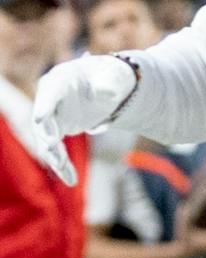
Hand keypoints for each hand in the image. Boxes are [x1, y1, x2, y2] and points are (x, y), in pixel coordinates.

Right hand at [30, 54, 138, 185]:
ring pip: (47, 139)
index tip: (40, 118)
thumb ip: (109, 83)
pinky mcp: (58, 130)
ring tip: (63, 170)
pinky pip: (57, 150)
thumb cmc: (110, 76)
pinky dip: (63, 165)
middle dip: (46, 134)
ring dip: (54, 155)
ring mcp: (52, 116)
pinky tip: (71, 181)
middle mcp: (50, 99)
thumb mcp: (113, 76)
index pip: (49, 92)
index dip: (45, 105)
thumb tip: (106, 92)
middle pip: (44, 119)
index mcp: (61, 80)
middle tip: (52, 147)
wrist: (109, 85)